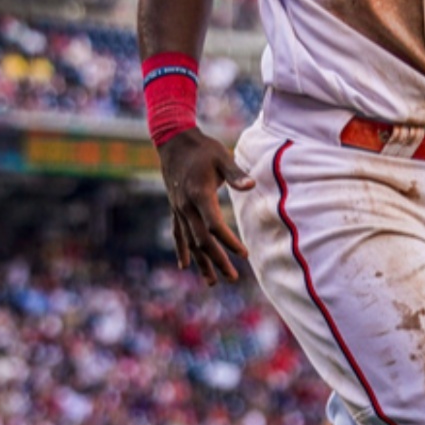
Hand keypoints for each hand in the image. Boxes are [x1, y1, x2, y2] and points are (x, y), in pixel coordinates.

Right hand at [157, 129, 255, 284]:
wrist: (174, 141)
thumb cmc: (203, 148)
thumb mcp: (222, 157)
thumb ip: (236, 174)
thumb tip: (251, 185)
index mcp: (199, 194)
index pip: (214, 226)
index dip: (229, 242)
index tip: (243, 254)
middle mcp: (186, 206)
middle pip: (202, 240)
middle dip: (217, 260)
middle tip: (233, 278)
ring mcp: (178, 209)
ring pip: (189, 242)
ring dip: (201, 262)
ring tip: (212, 282)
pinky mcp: (175, 208)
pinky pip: (178, 233)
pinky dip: (182, 249)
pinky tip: (184, 265)